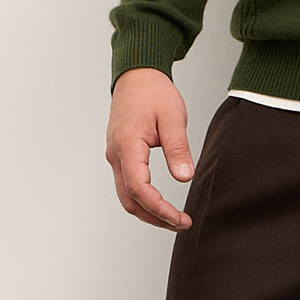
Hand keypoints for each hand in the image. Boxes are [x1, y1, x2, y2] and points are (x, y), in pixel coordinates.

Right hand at [105, 68, 195, 230]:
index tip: (180, 218)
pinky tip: (161, 204)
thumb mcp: (173, 117)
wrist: (136, 75)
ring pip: (126, 196)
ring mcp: (115, 156)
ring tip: (174, 219)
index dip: (159, 209)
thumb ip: (178, 148)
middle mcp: (115, 155)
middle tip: (182, 224)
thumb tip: (185, 177)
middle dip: (155, 218)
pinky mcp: (119, 155)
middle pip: (129, 200)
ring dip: (149, 212)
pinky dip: (143, 200)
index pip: (138, 189)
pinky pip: (127, 185)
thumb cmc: (153, 92)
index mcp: (127, 145)